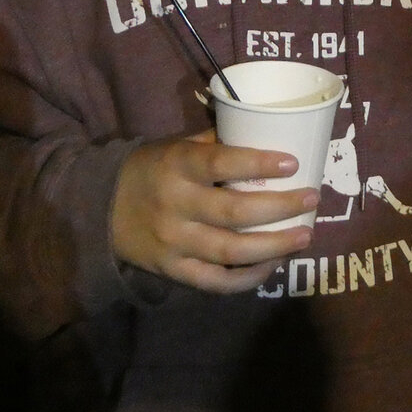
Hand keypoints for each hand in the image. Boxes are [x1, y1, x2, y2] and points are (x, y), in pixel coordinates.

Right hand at [111, 129, 317, 292]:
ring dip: (274, 246)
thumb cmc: (152, 169)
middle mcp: (176, 205)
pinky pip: (216, 281)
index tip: (293, 164)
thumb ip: (216, 143)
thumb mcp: (176, 146)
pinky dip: (248, 278)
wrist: (99, 208)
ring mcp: (173, 242)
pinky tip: (274, 265)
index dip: (259, 164)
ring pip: (231, 251)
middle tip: (312, 199)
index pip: (222, 163)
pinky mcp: (172, 270)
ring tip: (305, 236)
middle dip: (281, 208)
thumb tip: (267, 131)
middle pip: (235, 212)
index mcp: (177, 166)